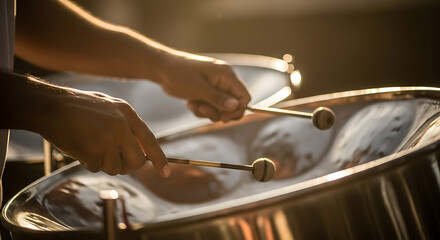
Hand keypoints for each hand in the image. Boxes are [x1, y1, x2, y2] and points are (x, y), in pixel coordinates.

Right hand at [37, 86, 168, 175]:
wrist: (50, 106)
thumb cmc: (77, 108)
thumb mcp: (108, 108)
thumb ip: (124, 125)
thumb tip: (138, 149)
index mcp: (127, 113)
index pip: (150, 140)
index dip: (159, 158)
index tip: (165, 172)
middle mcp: (122, 126)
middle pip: (136, 162)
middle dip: (127, 166)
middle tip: (113, 161)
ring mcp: (108, 138)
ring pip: (115, 168)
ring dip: (103, 163)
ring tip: (90, 146)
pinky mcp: (94, 149)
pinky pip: (96, 168)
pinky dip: (87, 163)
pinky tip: (80, 148)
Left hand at [158, 55, 250, 121]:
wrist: (162, 69)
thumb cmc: (179, 74)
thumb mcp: (198, 88)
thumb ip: (218, 98)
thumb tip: (236, 106)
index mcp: (226, 75)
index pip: (244, 97)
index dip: (237, 110)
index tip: (222, 117)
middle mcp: (224, 81)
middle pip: (234, 105)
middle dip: (219, 112)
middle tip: (203, 109)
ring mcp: (216, 88)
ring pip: (221, 109)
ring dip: (208, 111)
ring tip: (194, 105)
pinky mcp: (207, 94)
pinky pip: (211, 108)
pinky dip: (201, 110)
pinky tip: (190, 103)